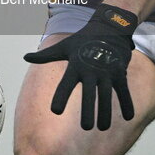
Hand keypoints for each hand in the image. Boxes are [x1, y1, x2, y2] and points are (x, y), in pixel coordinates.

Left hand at [23, 4, 136, 130]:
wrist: (109, 27)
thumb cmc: (83, 40)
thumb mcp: (63, 46)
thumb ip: (45, 56)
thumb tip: (25, 57)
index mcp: (75, 65)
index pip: (66, 83)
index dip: (61, 96)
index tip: (55, 111)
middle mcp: (91, 69)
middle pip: (89, 93)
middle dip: (88, 110)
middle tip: (85, 127)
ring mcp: (107, 71)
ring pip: (106, 95)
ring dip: (105, 112)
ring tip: (102, 128)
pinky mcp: (119, 72)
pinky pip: (123, 90)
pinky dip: (127, 103)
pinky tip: (129, 118)